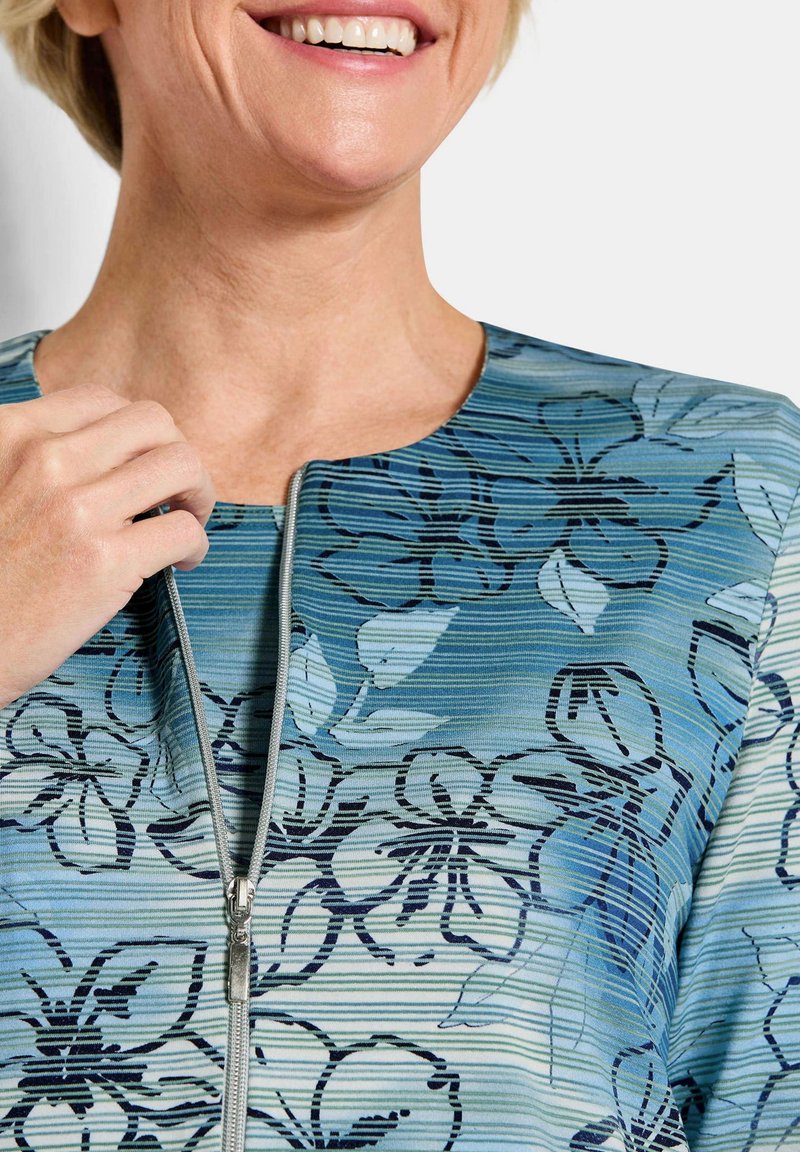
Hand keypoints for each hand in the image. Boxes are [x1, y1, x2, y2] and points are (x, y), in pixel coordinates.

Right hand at [0, 381, 215, 708]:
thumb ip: (35, 460)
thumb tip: (107, 453)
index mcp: (12, 435)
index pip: (102, 401)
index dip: (135, 434)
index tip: (139, 462)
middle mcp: (45, 461)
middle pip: (153, 422)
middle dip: (176, 452)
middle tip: (176, 489)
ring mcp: (78, 510)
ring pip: (182, 465)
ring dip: (198, 492)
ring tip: (187, 519)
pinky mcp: (106, 562)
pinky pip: (185, 530)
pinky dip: (195, 546)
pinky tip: (179, 562)